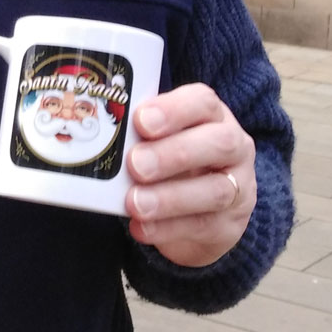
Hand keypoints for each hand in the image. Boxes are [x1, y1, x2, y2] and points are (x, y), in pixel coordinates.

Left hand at [125, 83, 255, 267]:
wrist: (205, 210)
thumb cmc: (173, 159)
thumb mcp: (161, 138)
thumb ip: (138, 132)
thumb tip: (93, 131)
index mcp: (212, 115)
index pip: (202, 102)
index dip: (173, 110)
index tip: (140, 121)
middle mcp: (233, 146)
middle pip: (218, 143)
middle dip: (173, 153)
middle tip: (135, 164)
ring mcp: (238, 187)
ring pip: (215, 190)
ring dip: (169, 198)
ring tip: (134, 203)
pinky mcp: (229, 225)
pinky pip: (203, 227)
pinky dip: (167, 229)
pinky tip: (140, 227)